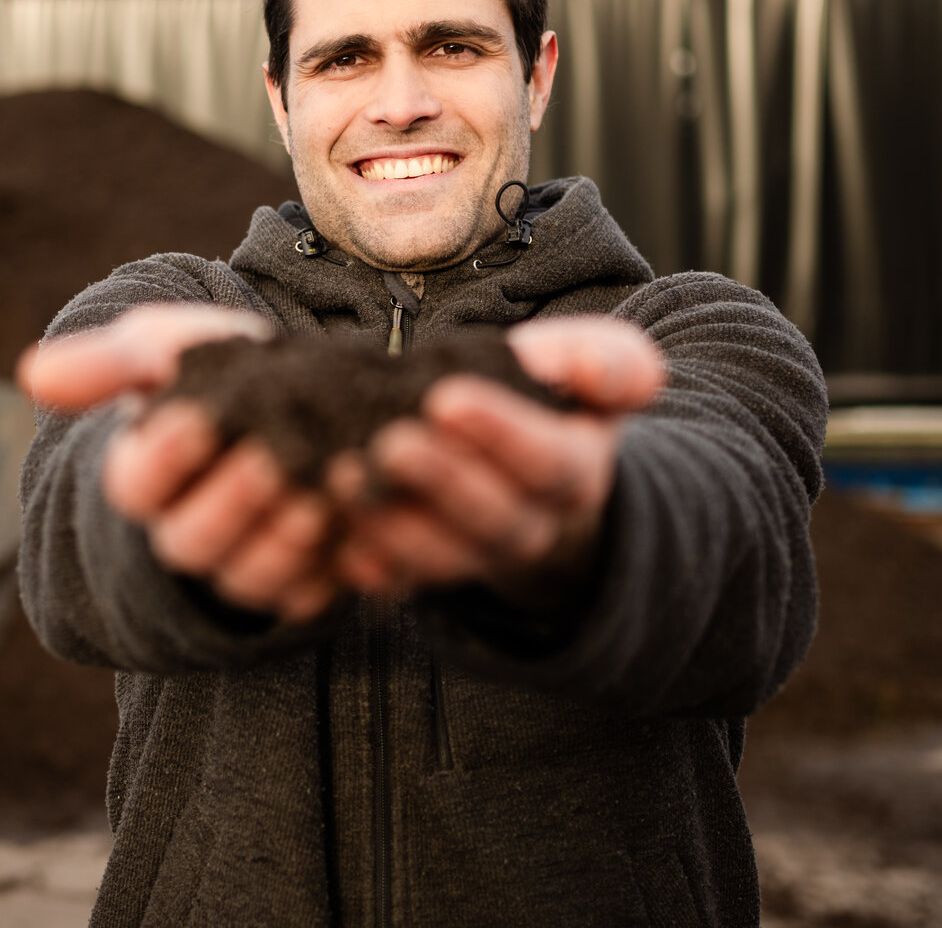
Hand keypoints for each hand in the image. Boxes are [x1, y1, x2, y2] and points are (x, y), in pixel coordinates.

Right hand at [18, 304, 338, 621]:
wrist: (290, 400)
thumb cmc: (212, 372)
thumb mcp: (162, 348)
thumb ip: (108, 360)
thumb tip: (30, 374)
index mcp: (141, 478)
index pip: (135, 485)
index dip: (164, 458)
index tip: (198, 419)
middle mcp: (183, 532)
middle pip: (190, 541)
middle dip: (231, 502)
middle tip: (270, 459)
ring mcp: (240, 564)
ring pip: (248, 576)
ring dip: (282, 542)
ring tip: (319, 493)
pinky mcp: (298, 584)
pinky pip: (308, 594)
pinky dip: (332, 568)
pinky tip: (356, 525)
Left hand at [333, 316, 666, 607]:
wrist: (516, 457)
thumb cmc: (546, 396)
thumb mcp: (587, 367)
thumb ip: (607, 362)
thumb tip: (611, 376)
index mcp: (572, 475)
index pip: (549, 465)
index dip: (502, 436)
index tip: (448, 398)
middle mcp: (526, 527)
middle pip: (490, 519)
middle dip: (439, 481)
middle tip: (391, 442)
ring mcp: (471, 555)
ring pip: (438, 558)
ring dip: (390, 523)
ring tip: (342, 475)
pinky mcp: (419, 569)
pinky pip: (392, 578)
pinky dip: (362, 558)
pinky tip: (330, 532)